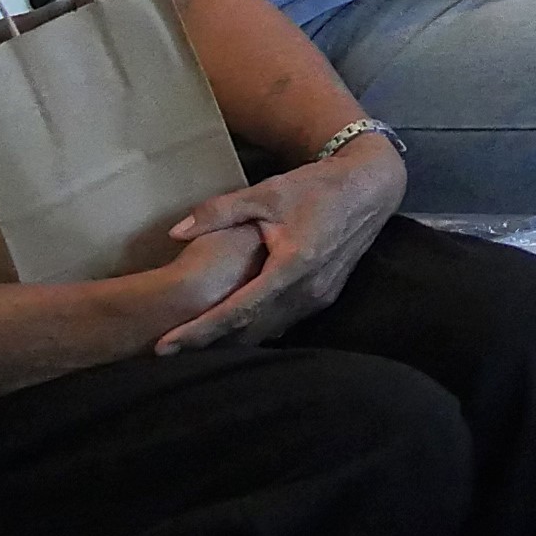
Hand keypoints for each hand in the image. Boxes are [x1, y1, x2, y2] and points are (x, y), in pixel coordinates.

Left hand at [157, 134, 404, 351]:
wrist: (371, 187)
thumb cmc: (318, 186)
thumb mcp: (267, 192)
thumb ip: (220, 211)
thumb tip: (175, 233)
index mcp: (292, 264)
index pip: (237, 310)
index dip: (199, 331)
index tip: (165, 346)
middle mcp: (307, 289)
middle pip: (248, 330)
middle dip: (208, 342)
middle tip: (166, 349)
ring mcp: (319, 296)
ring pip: (267, 330)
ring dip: (231, 339)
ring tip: (194, 342)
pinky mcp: (325, 296)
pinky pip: (283, 322)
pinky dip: (255, 328)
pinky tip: (235, 327)